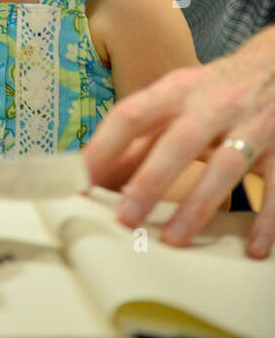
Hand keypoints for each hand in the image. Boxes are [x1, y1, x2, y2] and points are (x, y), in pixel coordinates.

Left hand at [83, 26, 274, 257]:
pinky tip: (253, 247)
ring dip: (199, 204)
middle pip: (178, 142)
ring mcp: (251, 126)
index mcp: (176, 91)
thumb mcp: (176, 101)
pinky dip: (267, 219)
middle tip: (126, 217)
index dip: (104, 146)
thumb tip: (96, 174)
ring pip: (226, 165)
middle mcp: (212, 105)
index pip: (132, 115)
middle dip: (150, 180)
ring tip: (175, 239)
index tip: (81, 179)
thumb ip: (141, 137)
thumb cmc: (214, 91)